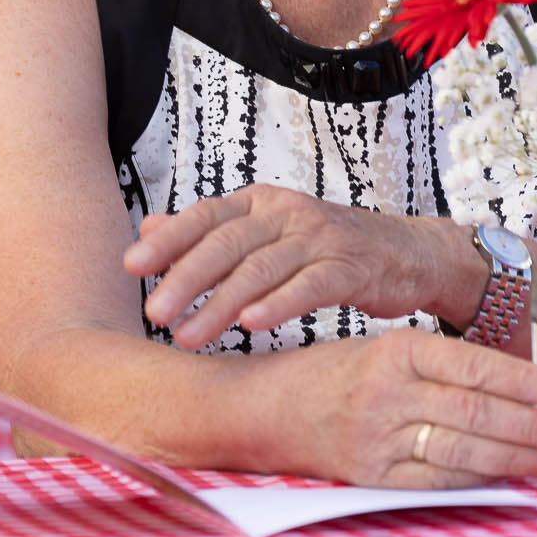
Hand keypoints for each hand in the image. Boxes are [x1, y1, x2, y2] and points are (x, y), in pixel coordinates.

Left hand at [127, 185, 480, 347]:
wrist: (405, 252)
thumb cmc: (322, 248)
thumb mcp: (263, 233)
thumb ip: (208, 233)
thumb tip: (148, 229)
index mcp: (258, 202)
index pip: (204, 215)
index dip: (168, 239)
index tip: (131, 265)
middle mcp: (285, 212)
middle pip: (227, 243)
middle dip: (186, 278)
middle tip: (154, 313)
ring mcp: (320, 238)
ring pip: (262, 268)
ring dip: (221, 303)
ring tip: (188, 335)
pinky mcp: (350, 267)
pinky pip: (310, 285)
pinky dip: (279, 303)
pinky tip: (251, 324)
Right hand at [291, 330, 536, 486]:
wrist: (260, 409)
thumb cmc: (329, 375)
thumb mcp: (379, 351)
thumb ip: (436, 367)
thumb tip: (514, 386)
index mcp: (391, 352)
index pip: (470, 366)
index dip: (522, 380)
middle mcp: (384, 395)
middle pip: (474, 412)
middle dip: (533, 424)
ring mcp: (376, 439)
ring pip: (461, 450)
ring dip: (517, 456)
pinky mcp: (370, 477)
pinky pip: (436, 481)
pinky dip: (479, 480)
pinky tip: (511, 476)